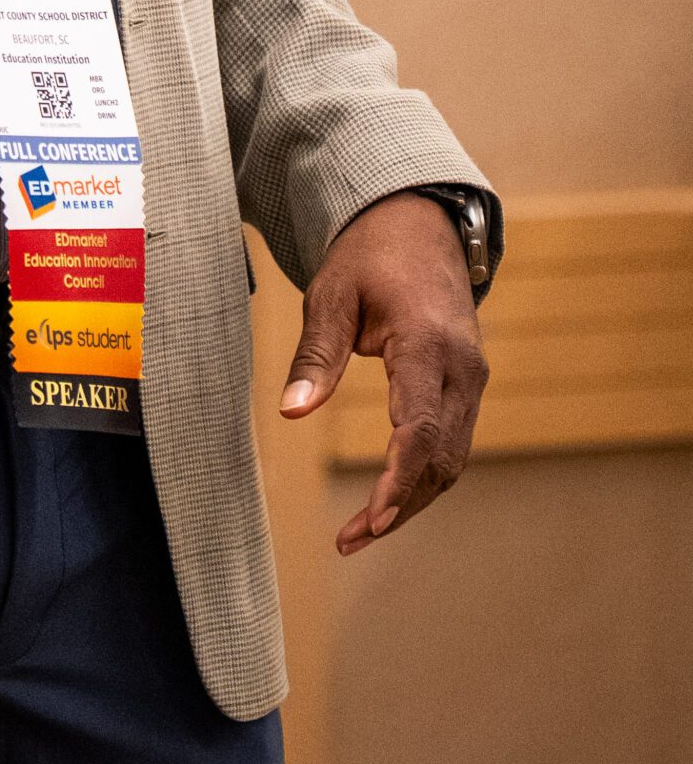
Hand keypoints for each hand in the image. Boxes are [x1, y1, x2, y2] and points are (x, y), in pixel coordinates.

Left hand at [279, 192, 488, 555]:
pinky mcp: (467, 384)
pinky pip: (452, 441)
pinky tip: (390, 497)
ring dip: (413, 499)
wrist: (418, 223)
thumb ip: (314, 358)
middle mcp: (462, 367)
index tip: (371, 521)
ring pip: (452, 458)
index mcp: (428, 344)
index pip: (420, 430)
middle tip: (350, 540)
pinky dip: (424, 474)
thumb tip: (290, 415)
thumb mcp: (330, 296)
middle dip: (400, 506)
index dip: (398, 483)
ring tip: (362, 531)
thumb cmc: (368, 257)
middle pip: (441, 458)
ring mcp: (472, 377)